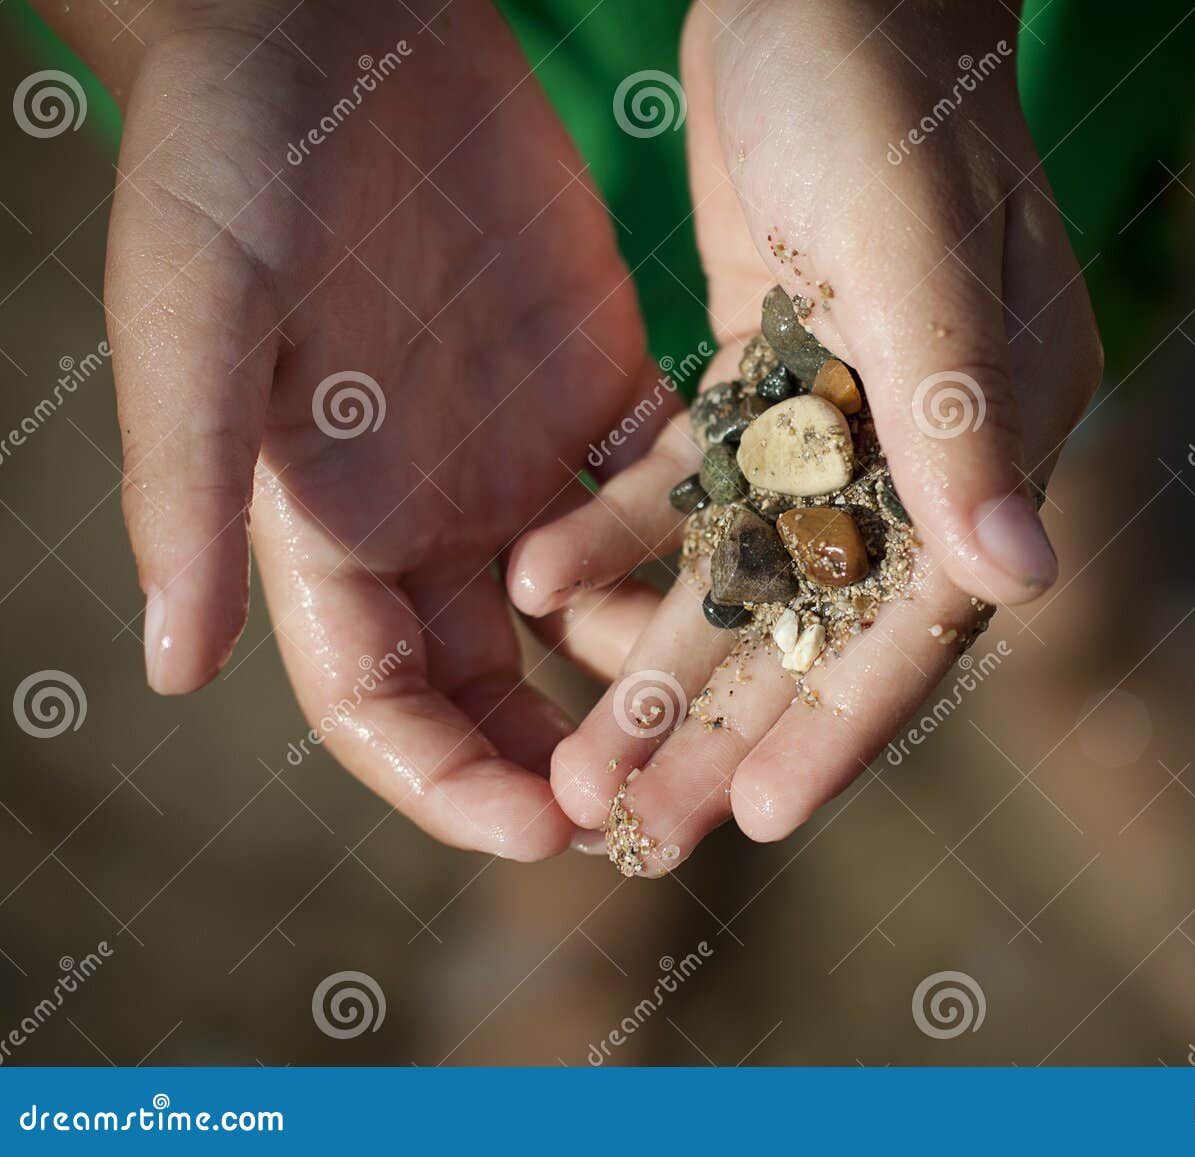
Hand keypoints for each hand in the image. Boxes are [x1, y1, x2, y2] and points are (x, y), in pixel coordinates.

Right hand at [53, 0, 669, 858]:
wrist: (336, 30)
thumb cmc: (234, 162)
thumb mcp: (199, 322)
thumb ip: (191, 490)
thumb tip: (167, 671)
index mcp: (326, 531)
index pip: (383, 709)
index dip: (451, 784)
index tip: (545, 834)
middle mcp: (428, 518)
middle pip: (500, 687)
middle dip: (568, 762)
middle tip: (658, 819)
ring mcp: (518, 459)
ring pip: (594, 611)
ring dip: (655, 675)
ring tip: (735, 724)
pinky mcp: (596, 389)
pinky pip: (661, 500)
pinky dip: (704, 549)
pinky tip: (772, 584)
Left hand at [507, 0, 1101, 871]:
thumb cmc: (881, 89)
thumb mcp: (918, 248)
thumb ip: (965, 413)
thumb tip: (1026, 583)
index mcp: (1001, 426)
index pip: (924, 608)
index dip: (844, 719)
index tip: (760, 817)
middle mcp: (932, 438)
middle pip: (826, 616)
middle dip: (730, 721)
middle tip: (637, 821)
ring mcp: (848, 409)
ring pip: (751, 568)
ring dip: (666, 654)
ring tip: (583, 752)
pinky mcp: (770, 371)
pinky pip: (694, 482)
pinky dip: (627, 533)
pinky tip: (544, 583)